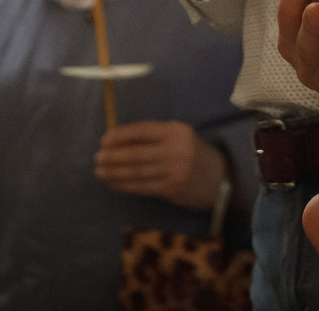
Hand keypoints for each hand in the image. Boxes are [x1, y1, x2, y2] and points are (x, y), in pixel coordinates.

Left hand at [94, 121, 227, 209]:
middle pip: (136, 153)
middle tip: (96, 159)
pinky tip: (114, 184)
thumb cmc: (194, 154)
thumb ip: (155, 137)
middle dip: (113, 157)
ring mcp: (174, 170)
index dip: (120, 136)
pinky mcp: (172, 189)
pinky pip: (143, 187)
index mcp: (175, 130)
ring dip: (115, 173)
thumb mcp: (179, 136)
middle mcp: (175, 149)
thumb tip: (119, 141)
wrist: (222, 178)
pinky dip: (125, 186)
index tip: (103, 141)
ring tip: (99, 172)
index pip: (141, 130)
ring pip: (137, 172)